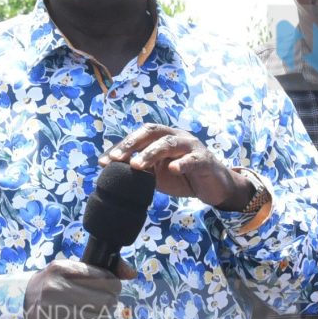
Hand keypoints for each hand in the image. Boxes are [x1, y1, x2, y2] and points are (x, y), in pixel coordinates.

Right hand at [25, 261, 122, 318]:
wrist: (26, 299)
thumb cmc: (56, 281)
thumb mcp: (74, 268)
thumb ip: (103, 270)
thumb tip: (131, 272)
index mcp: (61, 269)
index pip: (104, 280)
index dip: (115, 286)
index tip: (113, 288)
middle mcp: (54, 289)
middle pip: (104, 302)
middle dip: (111, 303)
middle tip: (109, 303)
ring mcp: (51, 311)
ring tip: (101, 315)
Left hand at [110, 124, 249, 208]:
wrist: (213, 186)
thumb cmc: (182, 175)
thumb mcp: (157, 173)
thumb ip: (139, 168)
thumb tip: (110, 168)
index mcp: (163, 137)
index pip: (139, 135)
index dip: (122, 146)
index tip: (104, 160)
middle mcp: (176, 136)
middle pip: (152, 132)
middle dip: (132, 144)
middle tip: (116, 159)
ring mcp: (191, 146)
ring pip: (169, 143)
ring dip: (151, 153)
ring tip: (137, 165)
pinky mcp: (205, 160)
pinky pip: (193, 160)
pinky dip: (182, 163)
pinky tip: (173, 169)